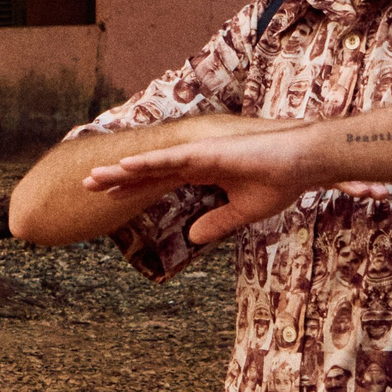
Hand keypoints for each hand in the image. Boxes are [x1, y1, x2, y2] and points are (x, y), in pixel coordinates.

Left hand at [84, 123, 387, 244]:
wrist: (305, 164)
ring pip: (152, 163)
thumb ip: (216, 224)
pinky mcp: (208, 153)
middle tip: (86, 186)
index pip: (159, 180)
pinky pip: (172, 159)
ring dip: (122, 171)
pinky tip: (124, 166)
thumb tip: (192, 238)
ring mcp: (199, 153)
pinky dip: (147, 163)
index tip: (107, 197)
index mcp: (202, 170)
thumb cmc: (280, 182)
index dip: (133, 188)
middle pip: (147, 170)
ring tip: (93, 178)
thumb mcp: (243, 211)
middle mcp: (195, 159)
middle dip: (117, 179)